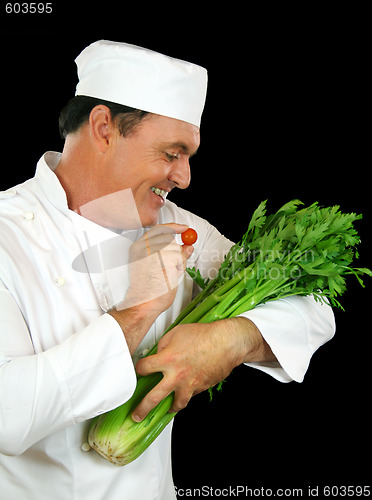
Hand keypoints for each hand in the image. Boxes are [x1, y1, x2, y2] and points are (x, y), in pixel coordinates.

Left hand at [109, 223, 193, 353]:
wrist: (142, 303)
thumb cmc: (156, 295)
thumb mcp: (175, 276)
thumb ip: (182, 257)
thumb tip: (188, 248)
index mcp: (159, 258)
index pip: (174, 243)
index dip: (180, 235)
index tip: (185, 229)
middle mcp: (147, 251)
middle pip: (167, 238)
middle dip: (175, 248)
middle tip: (179, 257)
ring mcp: (139, 250)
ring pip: (159, 236)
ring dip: (166, 245)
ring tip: (167, 263)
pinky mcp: (134, 251)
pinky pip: (149, 238)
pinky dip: (157, 242)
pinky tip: (161, 255)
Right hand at [120, 223, 192, 313]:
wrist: (142, 305)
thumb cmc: (148, 292)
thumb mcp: (158, 267)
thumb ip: (172, 253)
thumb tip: (187, 246)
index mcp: (138, 248)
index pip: (158, 229)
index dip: (173, 227)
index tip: (183, 228)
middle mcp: (143, 247)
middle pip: (170, 239)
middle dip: (175, 252)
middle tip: (169, 268)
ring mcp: (152, 252)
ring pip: (176, 249)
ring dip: (177, 262)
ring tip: (166, 275)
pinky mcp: (162, 258)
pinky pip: (180, 258)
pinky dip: (179, 268)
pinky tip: (169, 277)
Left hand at [132, 319, 247, 421]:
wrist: (226, 342)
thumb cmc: (203, 335)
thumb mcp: (176, 333)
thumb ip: (163, 345)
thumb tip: (158, 353)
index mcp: (167, 360)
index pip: (143, 369)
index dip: (138, 369)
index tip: (138, 370)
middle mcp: (176, 376)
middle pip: (153, 398)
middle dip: (142, 409)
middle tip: (136, 415)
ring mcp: (189, 384)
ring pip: (176, 404)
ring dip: (169, 408)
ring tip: (165, 410)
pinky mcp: (201, 387)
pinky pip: (191, 395)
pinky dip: (187, 395)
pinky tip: (185, 393)